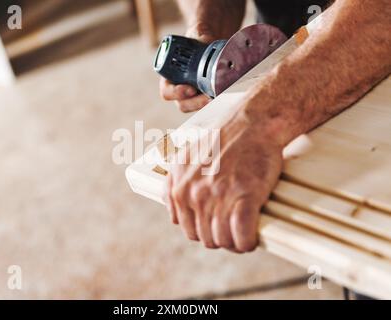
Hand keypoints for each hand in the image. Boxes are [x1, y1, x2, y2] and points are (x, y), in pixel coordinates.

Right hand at [159, 25, 215, 112]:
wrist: (211, 45)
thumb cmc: (199, 40)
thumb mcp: (198, 35)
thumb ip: (199, 35)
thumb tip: (204, 36)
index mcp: (169, 77)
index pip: (167, 92)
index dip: (177, 93)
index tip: (191, 89)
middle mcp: (179, 90)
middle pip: (183, 105)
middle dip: (196, 103)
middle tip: (209, 98)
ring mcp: (193, 96)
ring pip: (196, 108)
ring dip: (208, 105)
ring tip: (221, 97)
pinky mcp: (206, 98)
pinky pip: (209, 106)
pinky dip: (217, 103)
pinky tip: (227, 97)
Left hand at [165, 117, 282, 251]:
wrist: (251, 125)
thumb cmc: (221, 141)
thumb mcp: (184, 159)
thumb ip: (173, 186)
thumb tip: (171, 211)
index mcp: (181, 188)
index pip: (188, 229)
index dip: (204, 233)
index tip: (216, 229)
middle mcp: (196, 195)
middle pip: (206, 238)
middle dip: (220, 238)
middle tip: (233, 232)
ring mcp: (219, 197)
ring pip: (223, 240)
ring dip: (234, 243)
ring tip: (243, 236)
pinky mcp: (244, 197)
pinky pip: (242, 236)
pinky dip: (247, 242)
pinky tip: (251, 238)